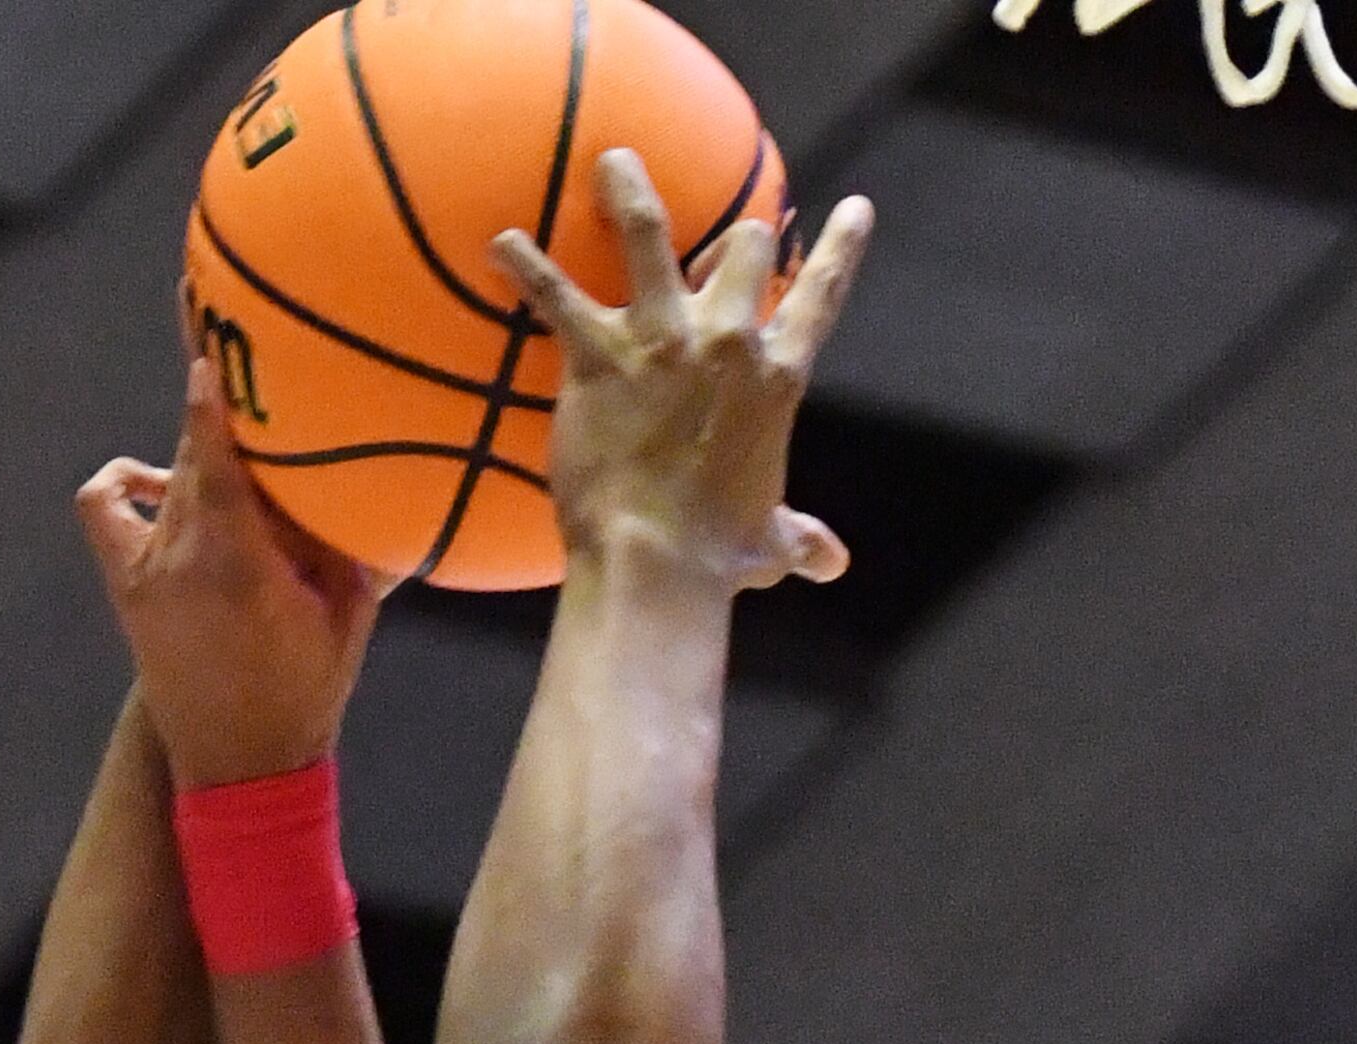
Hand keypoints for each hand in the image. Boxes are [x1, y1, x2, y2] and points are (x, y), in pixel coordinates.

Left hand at [80, 343, 384, 787]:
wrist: (239, 770)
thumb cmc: (303, 695)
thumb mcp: (346, 616)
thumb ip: (342, 541)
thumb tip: (350, 472)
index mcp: (238, 565)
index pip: (216, 461)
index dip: (211, 400)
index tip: (209, 347)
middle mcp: (182, 558)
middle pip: (195, 459)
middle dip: (218, 419)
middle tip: (244, 379)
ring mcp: (146, 570)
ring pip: (165, 479)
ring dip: (196, 459)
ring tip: (227, 455)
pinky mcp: (125, 585)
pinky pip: (106, 507)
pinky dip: (125, 484)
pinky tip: (156, 483)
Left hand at [491, 153, 865, 597]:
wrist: (656, 567)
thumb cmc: (713, 558)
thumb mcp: (765, 544)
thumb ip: (796, 539)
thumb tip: (830, 564)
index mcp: (776, 379)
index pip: (819, 299)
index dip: (839, 249)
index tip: (853, 210)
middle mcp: (727, 340)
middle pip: (742, 247)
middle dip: (728, 238)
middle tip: (699, 253)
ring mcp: (661, 340)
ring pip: (647, 233)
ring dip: (629, 191)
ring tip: (613, 164)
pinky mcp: (599, 354)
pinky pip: (555, 293)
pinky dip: (525, 266)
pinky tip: (502, 245)